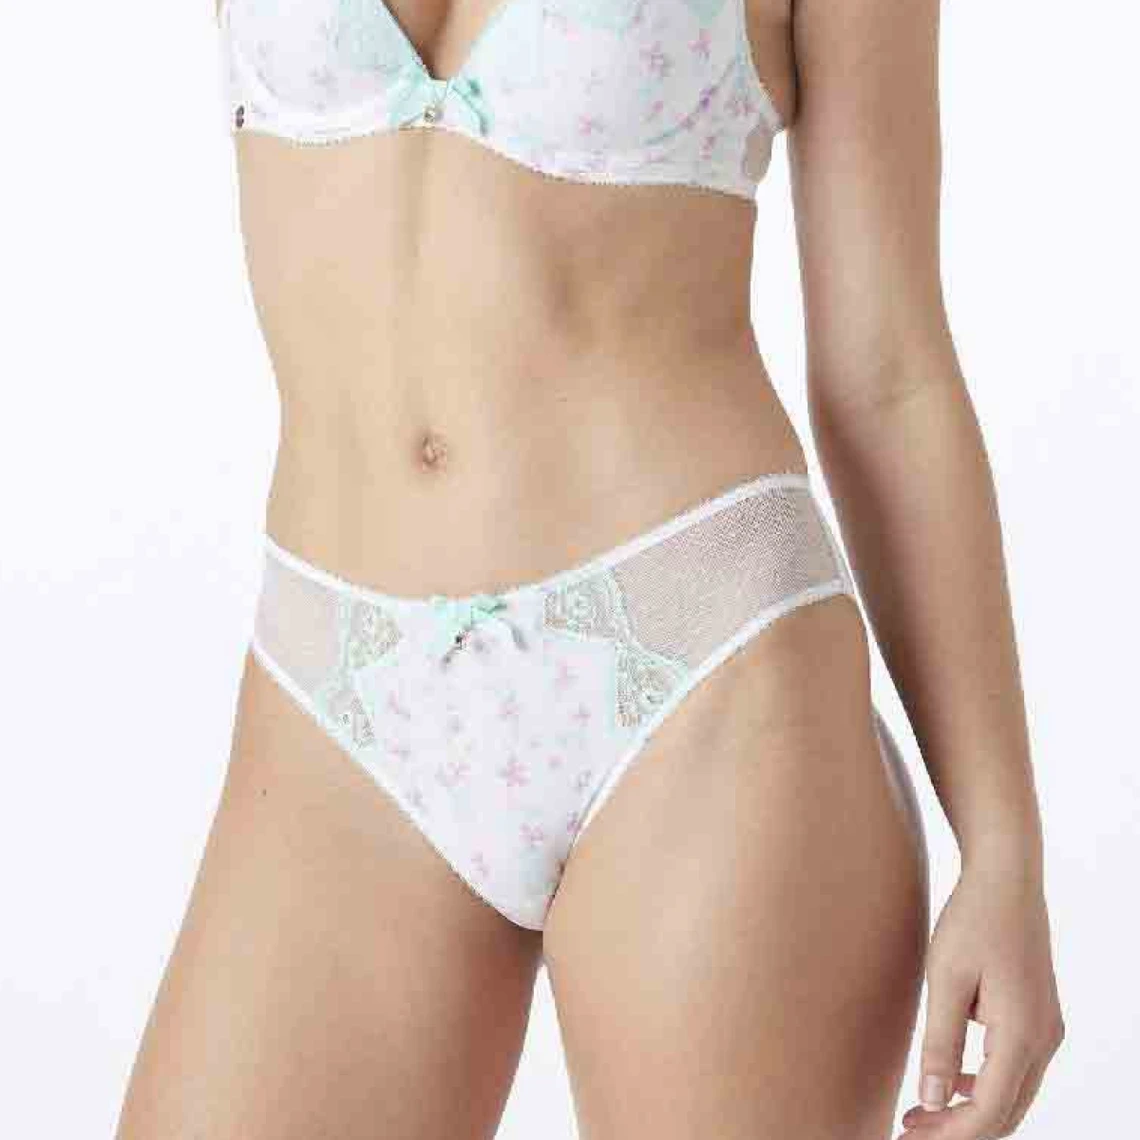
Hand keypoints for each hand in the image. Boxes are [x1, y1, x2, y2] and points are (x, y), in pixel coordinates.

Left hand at [896, 856, 1064, 1137]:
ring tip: (919, 1114)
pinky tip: (948, 1082)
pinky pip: (1014, 1070)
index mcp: (1023, 1034)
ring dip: (969, 1111)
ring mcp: (1046, 1030)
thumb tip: (931, 1101)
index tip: (907, 1138)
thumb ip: (940, 1042)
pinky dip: (982, 1086)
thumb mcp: (946, 978)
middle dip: (957, 1130)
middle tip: (907, 1132)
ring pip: (1012, 1094)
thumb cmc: (972, 920)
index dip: (949, 1135)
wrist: (1006, 878)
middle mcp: (1044, 1039)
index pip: (988, 1111)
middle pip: (1004, 1111)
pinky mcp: (1038, 1018)